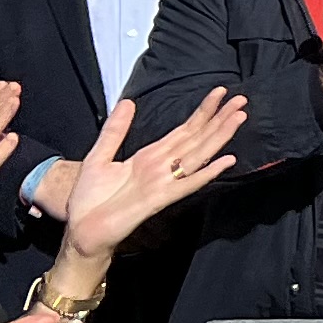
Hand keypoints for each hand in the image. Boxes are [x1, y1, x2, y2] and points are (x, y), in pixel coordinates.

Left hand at [52, 88, 247, 261]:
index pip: (183, 130)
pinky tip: (225, 161)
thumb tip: (129, 101)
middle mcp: (162, 167)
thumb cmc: (89, 199)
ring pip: (198, 155)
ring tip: (239, 117)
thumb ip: (115, 131)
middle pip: (197, 139)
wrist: (80, 231)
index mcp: (149, 156)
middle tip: (241, 99)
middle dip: (219, 119)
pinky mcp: (159, 199)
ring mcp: (163, 182)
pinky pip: (187, 184)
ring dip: (219, 136)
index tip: (220, 92)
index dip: (202, 112)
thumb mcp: (98, 157)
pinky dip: (207, 173)